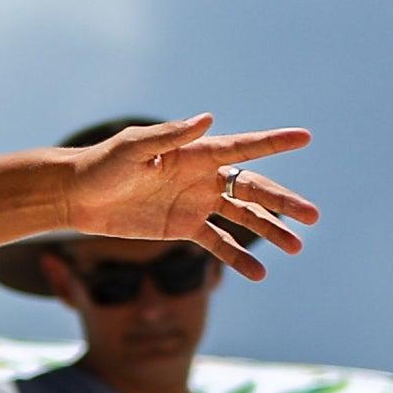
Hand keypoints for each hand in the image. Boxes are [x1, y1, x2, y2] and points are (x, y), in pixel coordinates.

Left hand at [61, 113, 318, 277]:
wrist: (78, 196)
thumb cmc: (102, 164)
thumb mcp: (132, 149)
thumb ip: (169, 137)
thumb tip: (206, 119)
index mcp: (196, 153)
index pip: (243, 148)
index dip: (274, 143)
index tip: (306, 138)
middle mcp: (203, 177)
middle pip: (253, 189)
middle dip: (283, 202)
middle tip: (313, 217)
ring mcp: (196, 203)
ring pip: (242, 217)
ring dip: (269, 231)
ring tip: (296, 247)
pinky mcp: (184, 227)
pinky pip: (217, 244)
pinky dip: (237, 258)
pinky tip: (259, 273)